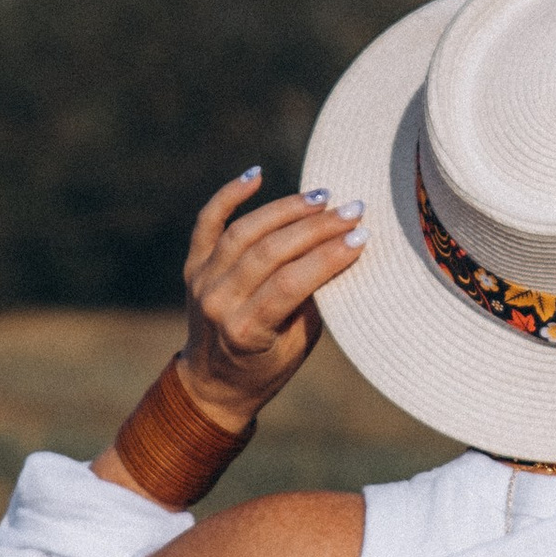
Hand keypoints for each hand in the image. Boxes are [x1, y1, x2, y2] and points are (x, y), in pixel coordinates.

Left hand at [173, 170, 366, 427]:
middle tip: (352, 211)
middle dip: (316, 228)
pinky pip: (207, 222)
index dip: (328, 257)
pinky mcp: (193, 265)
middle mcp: (218, 303)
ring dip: (285, 209)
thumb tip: (343, 250)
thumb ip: (313, 299)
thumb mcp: (298, 344)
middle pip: (269, 252)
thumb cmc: (267, 366)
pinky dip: (229, 195)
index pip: (291, 282)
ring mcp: (201, 281)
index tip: (362, 236)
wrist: (212, 382)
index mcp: (246, 331)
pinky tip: (257, 174)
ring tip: (322, 197)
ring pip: (244, 232)